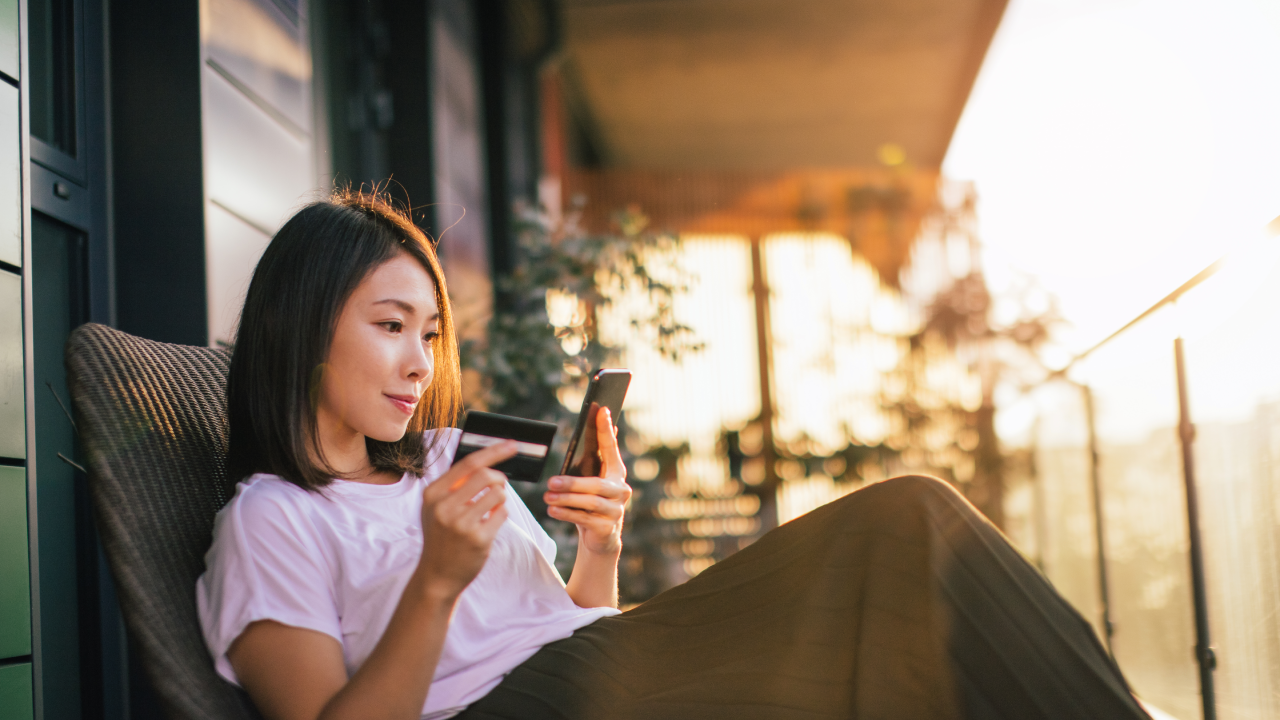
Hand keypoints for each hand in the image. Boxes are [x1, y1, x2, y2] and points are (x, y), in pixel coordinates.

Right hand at [415, 441, 516, 600]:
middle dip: (498, 479)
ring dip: (500, 498)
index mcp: (433, 494)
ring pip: (498, 494)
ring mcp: (461, 524)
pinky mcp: (478, 539)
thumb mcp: (436, 508)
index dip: (493, 451)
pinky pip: (502, 514)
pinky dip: (501, 515)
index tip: (512, 445)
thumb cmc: (442, 536)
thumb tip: (488, 461)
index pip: (468, 464)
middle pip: (486, 475)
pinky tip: (489, 524)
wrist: (437, 575)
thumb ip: (454, 485)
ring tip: (490, 509)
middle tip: (499, 487)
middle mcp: (444, 507)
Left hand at [544, 408, 631, 556]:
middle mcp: (621, 490)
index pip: (611, 448)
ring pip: (589, 502)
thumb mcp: (590, 481)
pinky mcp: (607, 527)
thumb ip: (592, 461)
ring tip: (547, 497)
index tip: (602, 410)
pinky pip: (584, 519)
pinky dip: (566, 514)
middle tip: (550, 482)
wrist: (600, 538)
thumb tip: (593, 432)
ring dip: (566, 499)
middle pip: (595, 484)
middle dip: (571, 483)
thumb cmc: (591, 503)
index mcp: (616, 473)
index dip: (606, 430)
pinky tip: (553, 511)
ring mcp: (616, 510)